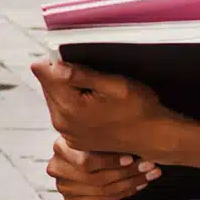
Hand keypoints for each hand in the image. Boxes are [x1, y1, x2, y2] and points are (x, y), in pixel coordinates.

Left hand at [31, 59, 172, 157]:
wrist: (156, 138)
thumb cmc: (141, 110)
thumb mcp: (116, 85)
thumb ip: (82, 75)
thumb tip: (54, 65)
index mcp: (69, 108)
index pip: (43, 73)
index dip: (55, 61)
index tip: (72, 60)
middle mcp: (62, 123)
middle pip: (47, 85)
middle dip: (62, 76)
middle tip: (90, 77)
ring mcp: (67, 134)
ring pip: (54, 98)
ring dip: (68, 90)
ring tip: (94, 93)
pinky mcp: (74, 139)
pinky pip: (63, 112)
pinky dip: (73, 104)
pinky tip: (93, 105)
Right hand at [47, 136, 161, 199]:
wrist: (76, 155)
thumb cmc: (89, 140)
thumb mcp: (93, 131)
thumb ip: (106, 134)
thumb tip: (134, 127)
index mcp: (61, 148)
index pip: (86, 162)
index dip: (110, 162)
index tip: (131, 157)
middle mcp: (58, 169)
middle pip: (98, 179)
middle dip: (128, 173)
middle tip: (149, 166)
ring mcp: (64, 187)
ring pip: (104, 192)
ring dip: (131, 184)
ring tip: (149, 175)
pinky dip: (124, 194)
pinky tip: (138, 185)